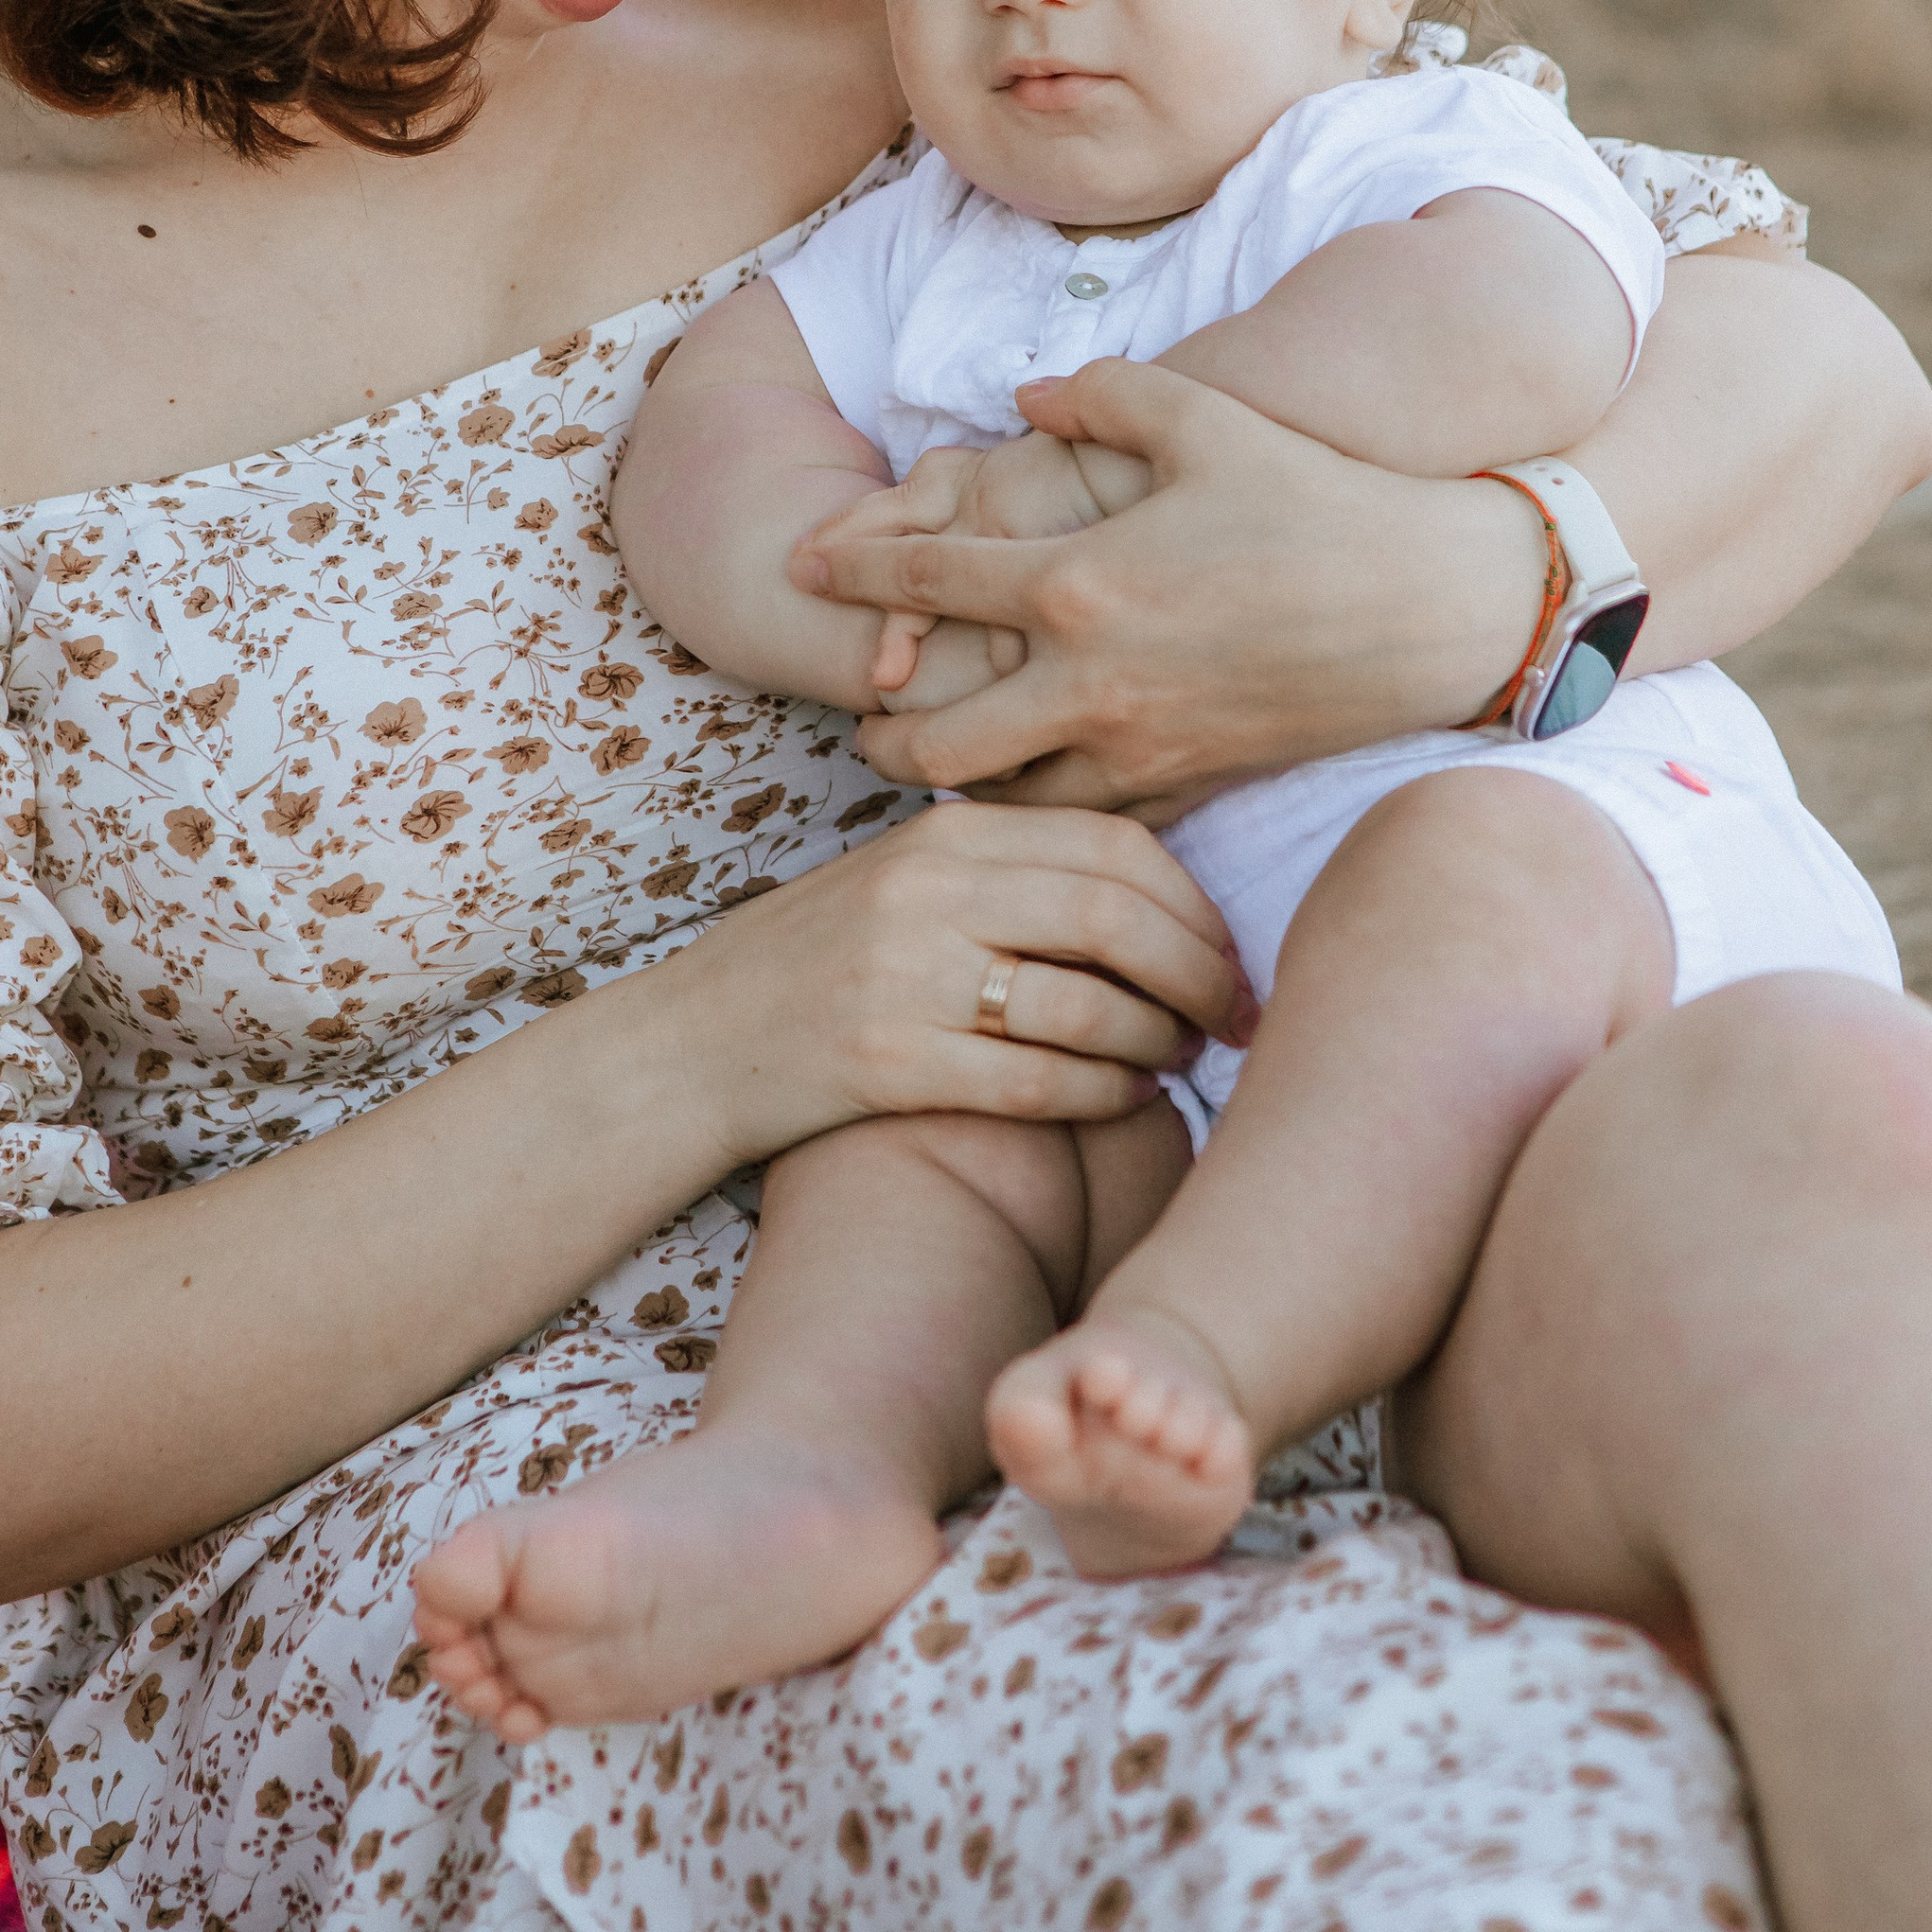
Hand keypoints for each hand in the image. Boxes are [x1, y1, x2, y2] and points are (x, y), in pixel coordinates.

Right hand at [682, 794, 1245, 1165]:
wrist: (690, 1045)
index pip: (1112, 845)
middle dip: (1202, 972)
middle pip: (1116, 916)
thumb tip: (1158, 895)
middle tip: (1241, 1017)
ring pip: (1085, 1003)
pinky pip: (1036, 1081)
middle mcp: (926, 891)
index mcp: (943, 833)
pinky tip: (1129, 1097)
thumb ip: (1012, 872)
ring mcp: (904, 976)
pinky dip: (1103, 1093)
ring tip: (1184, 1058)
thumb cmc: (817, 966)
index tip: (1232, 953)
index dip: (1194, 904)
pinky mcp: (889, 1063)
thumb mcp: (905, 883)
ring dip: (1159, 1039)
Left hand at [793, 356, 1544, 811]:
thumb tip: (1021, 399)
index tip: (802, 561)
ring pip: (1001, 804)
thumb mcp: (1204, 418)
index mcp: (1079, 582)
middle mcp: (1091, 680)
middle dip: (881, 732)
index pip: (927, 581)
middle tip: (864, 715)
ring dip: (955, 787)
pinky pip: (1085, 825)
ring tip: (935, 762)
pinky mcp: (1188, 789)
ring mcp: (1140, 748)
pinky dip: (1043, 814)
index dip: (852, 567)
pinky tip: (1030, 791)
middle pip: (934, 741)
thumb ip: (1098, 393)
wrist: (1434, 605)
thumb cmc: (1317, 499)